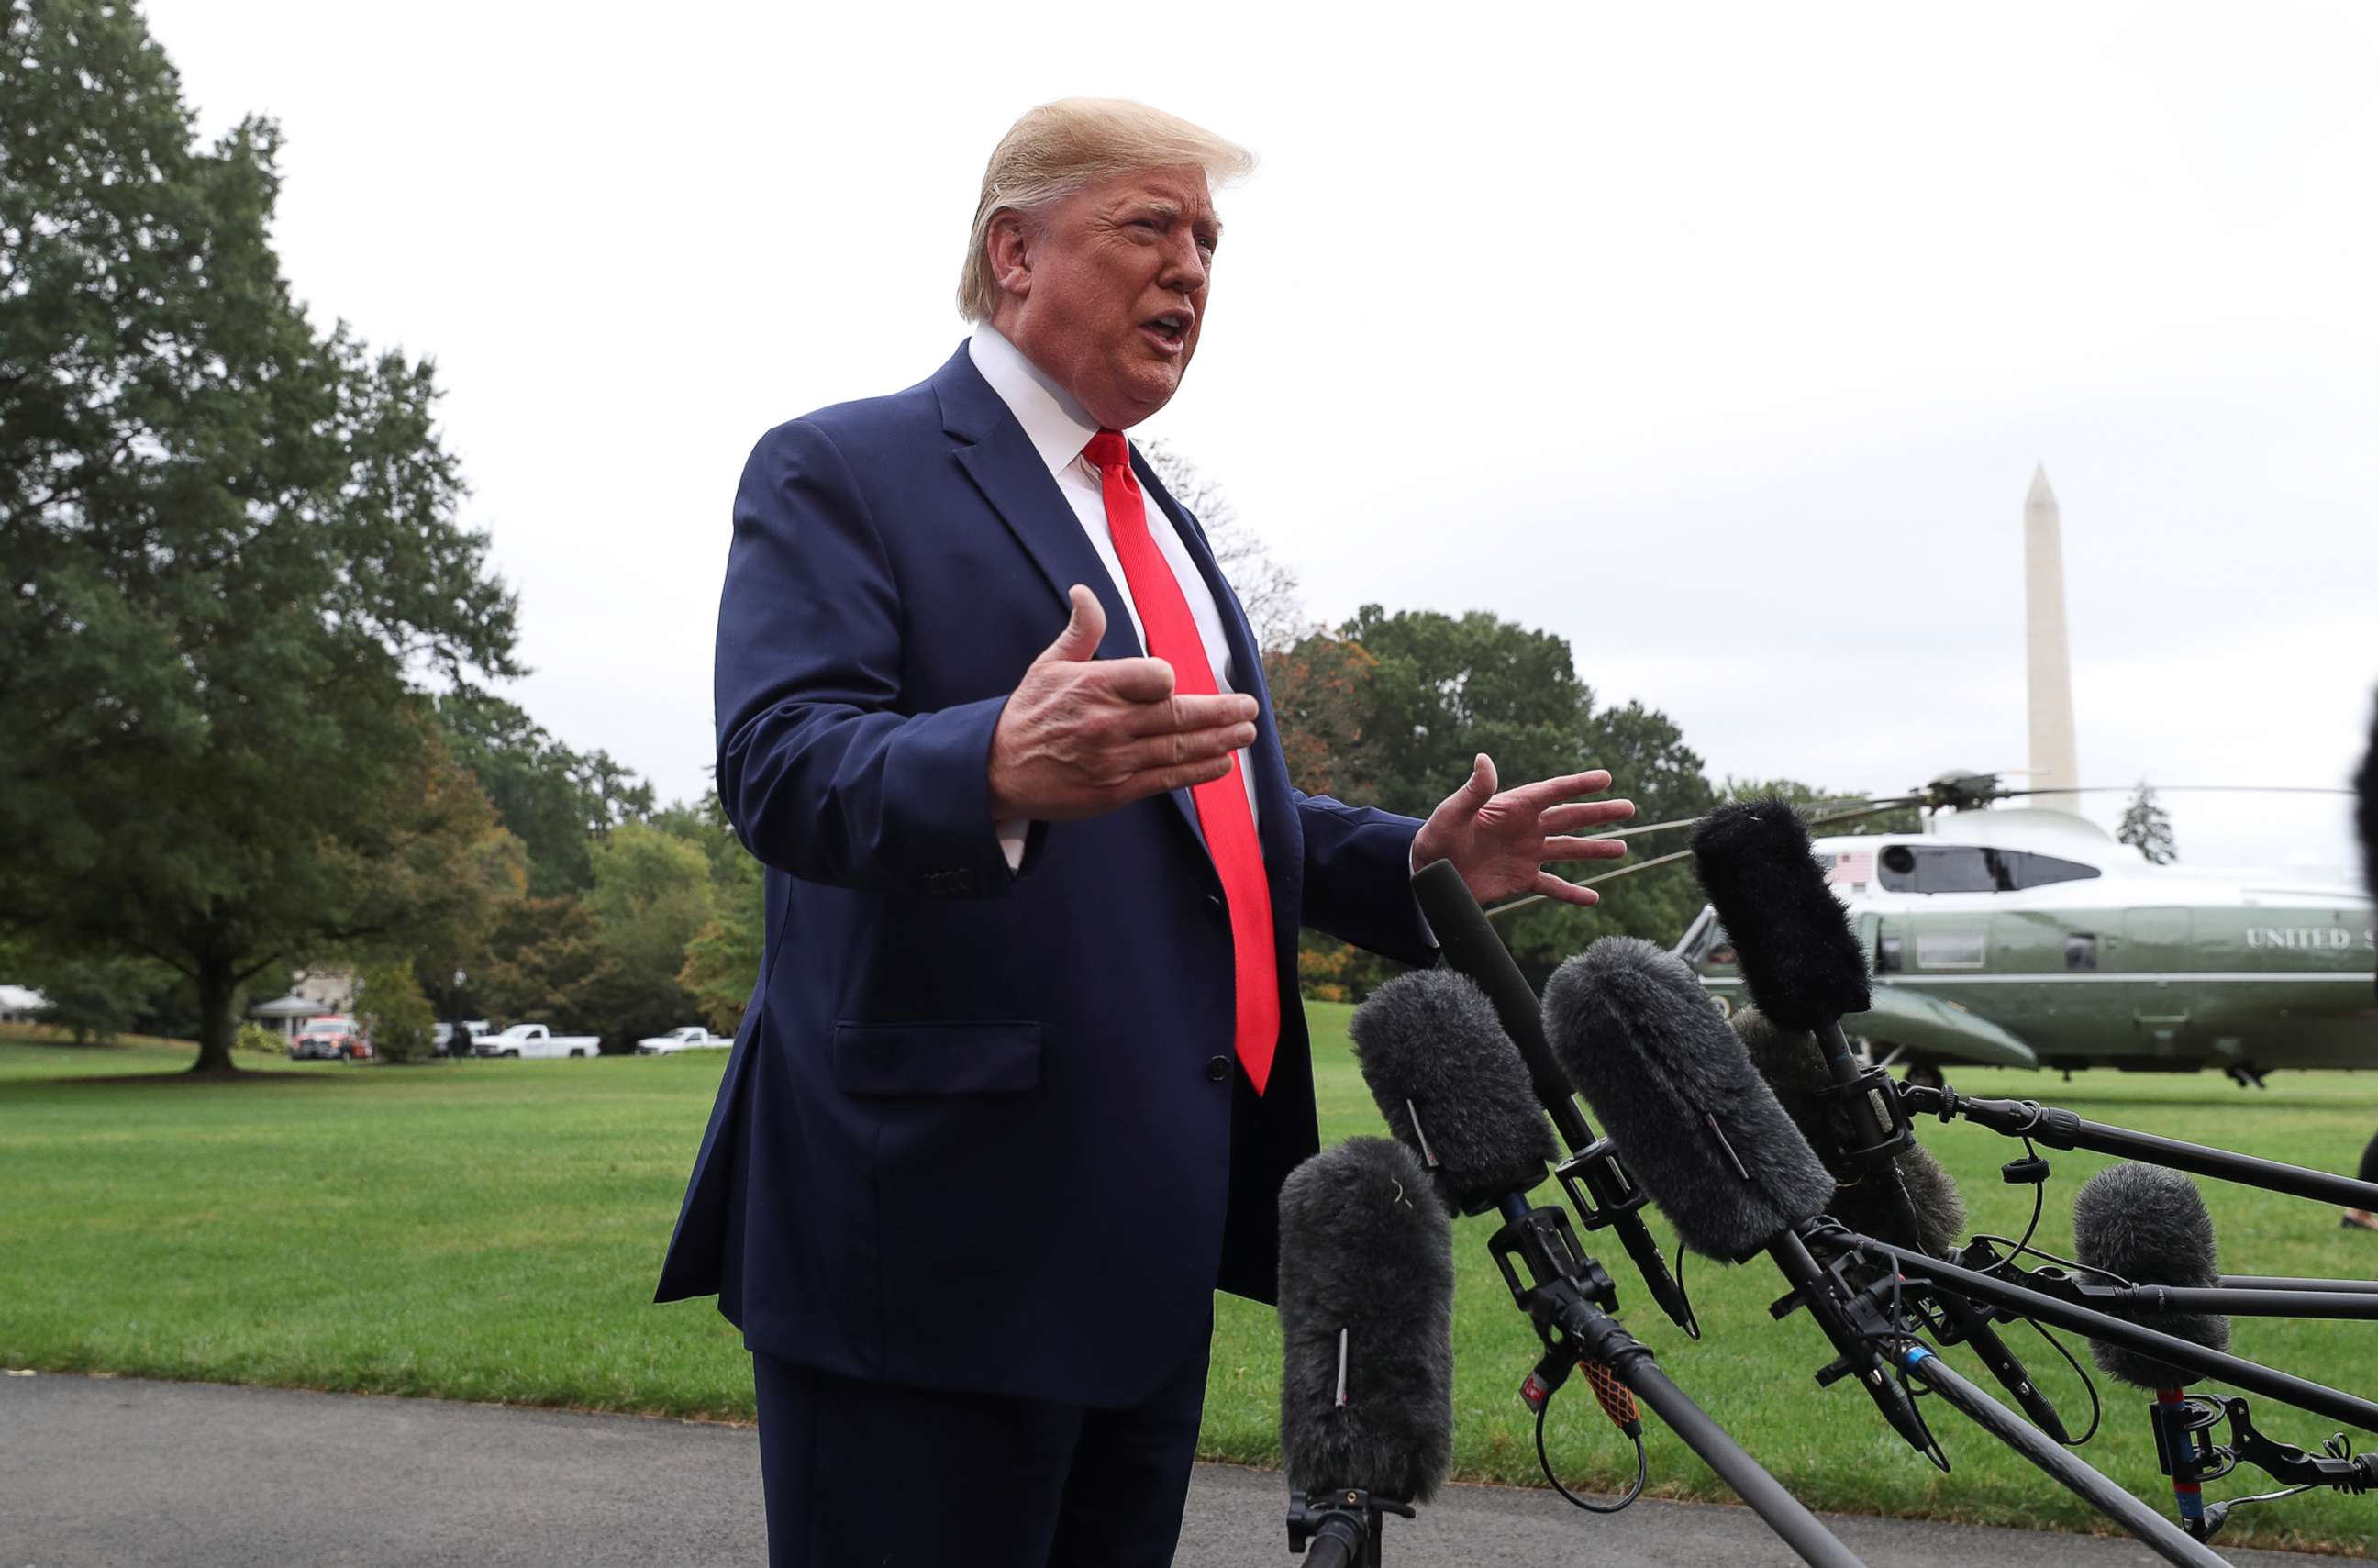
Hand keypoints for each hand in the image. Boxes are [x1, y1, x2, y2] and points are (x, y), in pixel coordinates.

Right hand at [988, 585, 1259, 821]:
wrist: (998, 771)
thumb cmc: (1029, 714)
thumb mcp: (1047, 666)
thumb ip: (1079, 631)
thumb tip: (1085, 592)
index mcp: (1094, 686)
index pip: (1151, 679)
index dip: (1168, 680)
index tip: (1175, 680)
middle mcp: (1108, 723)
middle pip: (1177, 715)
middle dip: (1220, 713)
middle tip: (1250, 708)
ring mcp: (1114, 760)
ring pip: (1178, 749)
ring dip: (1218, 741)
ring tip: (1246, 733)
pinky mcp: (1116, 790)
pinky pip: (1166, 779)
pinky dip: (1197, 772)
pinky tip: (1221, 763)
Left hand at [1411, 755, 1632, 906]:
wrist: (1426, 873)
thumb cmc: (1434, 838)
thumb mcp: (1450, 815)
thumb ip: (1472, 792)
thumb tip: (1484, 759)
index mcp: (1512, 807)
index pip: (1552, 791)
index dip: (1579, 784)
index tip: (1606, 778)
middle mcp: (1525, 827)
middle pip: (1569, 818)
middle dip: (1600, 813)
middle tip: (1630, 808)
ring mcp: (1526, 853)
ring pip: (1568, 849)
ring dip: (1595, 849)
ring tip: (1623, 848)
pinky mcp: (1521, 879)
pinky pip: (1552, 886)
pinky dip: (1572, 893)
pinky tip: (1593, 898)